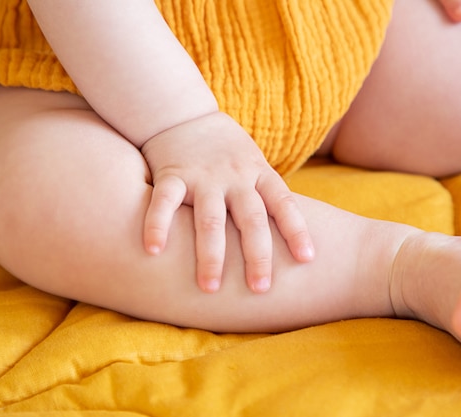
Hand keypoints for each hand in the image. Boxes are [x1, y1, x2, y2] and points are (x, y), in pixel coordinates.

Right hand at [140, 112, 314, 293]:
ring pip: (210, 219)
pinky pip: (164, 203)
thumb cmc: (227, 149)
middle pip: (251, 219)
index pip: (283, 203)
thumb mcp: (254, 163)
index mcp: (259, 173)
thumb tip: (289, 235)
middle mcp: (235, 177)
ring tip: (210, 288)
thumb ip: (266, 194)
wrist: (183, 112)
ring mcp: (203, 176)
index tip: (307, 260)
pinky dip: (157, 226)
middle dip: (257, 255)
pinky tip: (153, 251)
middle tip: (260, 289)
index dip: (296, 230)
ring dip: (211, 255)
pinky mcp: (171, 174)